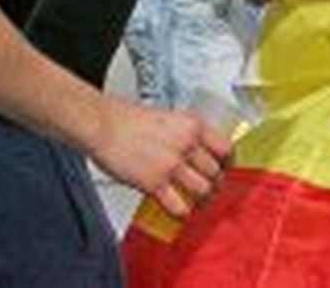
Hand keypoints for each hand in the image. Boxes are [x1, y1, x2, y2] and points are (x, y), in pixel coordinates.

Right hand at [86, 97, 231, 218]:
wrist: (102, 125)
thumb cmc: (129, 120)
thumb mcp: (170, 118)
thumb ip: (187, 134)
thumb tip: (200, 151)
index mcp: (194, 126)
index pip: (226, 149)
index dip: (227, 163)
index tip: (223, 169)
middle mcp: (187, 144)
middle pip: (216, 172)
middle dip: (215, 184)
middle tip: (209, 188)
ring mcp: (171, 164)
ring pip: (203, 190)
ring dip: (202, 200)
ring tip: (197, 202)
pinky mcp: (154, 183)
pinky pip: (178, 205)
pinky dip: (182, 212)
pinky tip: (180, 211)